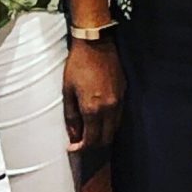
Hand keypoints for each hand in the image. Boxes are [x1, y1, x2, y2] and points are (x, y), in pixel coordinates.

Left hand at [63, 38, 121, 157]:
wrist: (96, 43)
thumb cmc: (78, 65)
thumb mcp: (68, 91)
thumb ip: (71, 116)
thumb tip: (73, 136)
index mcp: (93, 108)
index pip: (91, 140)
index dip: (81, 148)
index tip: (73, 148)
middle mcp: (109, 108)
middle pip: (106, 138)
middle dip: (94, 144)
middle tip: (82, 141)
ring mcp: (119, 100)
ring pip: (115, 128)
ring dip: (103, 133)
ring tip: (90, 130)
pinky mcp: (124, 92)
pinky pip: (119, 115)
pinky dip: (110, 122)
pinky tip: (100, 117)